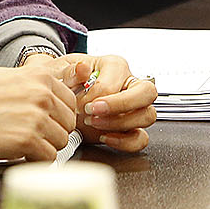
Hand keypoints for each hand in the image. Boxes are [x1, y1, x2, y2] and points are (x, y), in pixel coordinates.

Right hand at [0, 63, 77, 161]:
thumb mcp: (7, 77)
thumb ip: (35, 82)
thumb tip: (59, 83)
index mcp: (40, 77)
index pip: (70, 103)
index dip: (55, 117)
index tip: (41, 122)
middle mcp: (43, 94)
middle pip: (67, 125)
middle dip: (50, 133)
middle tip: (26, 135)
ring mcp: (36, 117)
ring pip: (60, 143)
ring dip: (42, 148)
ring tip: (18, 143)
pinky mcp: (25, 140)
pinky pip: (47, 159)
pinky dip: (33, 161)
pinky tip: (14, 153)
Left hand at [31, 53, 156, 153]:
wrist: (62, 94)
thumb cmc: (66, 79)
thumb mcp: (62, 69)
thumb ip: (71, 70)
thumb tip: (82, 68)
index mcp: (115, 66)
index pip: (116, 81)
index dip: (96, 96)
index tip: (80, 103)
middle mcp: (129, 84)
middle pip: (147, 92)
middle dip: (121, 106)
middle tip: (93, 113)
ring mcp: (133, 106)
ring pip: (147, 116)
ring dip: (120, 125)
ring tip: (94, 125)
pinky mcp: (130, 127)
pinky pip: (140, 138)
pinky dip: (125, 143)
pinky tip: (105, 138)